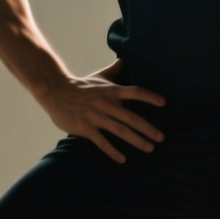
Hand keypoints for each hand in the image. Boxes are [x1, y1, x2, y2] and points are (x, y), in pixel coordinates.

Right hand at [38, 60, 165, 162]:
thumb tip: (124, 59)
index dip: (150, 97)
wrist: (55, 92)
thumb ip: (113, 70)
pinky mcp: (85, 128)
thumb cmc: (80, 86)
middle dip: (148, 128)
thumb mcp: (98, 77)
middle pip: (132, 117)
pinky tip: (123, 159)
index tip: (164, 103)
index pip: (135, 92)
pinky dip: (113, 151)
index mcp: (111, 91)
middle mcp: (106, 103)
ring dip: (137, 141)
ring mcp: (96, 116)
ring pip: (120, 131)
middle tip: (162, 138)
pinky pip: (102, 142)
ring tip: (150, 149)